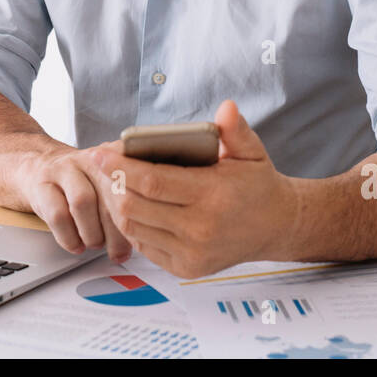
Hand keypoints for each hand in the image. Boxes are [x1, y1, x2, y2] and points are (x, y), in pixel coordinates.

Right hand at [14, 146, 132, 262]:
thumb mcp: (109, 183)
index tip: (143, 233)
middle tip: (120, 251)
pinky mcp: (42, 186)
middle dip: (117, 231)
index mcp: (115, 157)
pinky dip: (70, 238)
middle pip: (110, 193)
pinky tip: (77, 245)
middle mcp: (90, 159)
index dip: (140, 209)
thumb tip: (149, 237)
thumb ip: (130, 202)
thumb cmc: (83, 183)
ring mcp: (64, 170)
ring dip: (92, 233)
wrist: (40, 167)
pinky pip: (58, 216)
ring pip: (82, 202)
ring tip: (96, 244)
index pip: (134, 179)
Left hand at [90, 100, 300, 278]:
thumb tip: (226, 107)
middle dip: (112, 183)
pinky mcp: (186, 269)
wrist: (276, 226)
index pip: (152, 182)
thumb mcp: (251, 152)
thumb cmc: (257, 184)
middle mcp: (200, 229)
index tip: (100, 152)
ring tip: (113, 183)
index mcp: (212, 196)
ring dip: (118, 204)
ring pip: (134, 228)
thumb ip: (235, 130)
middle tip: (104, 164)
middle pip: (134, 207)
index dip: (120, 167)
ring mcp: (191, 253)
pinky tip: (132, 206)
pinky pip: (144, 245)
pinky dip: (133, 225)